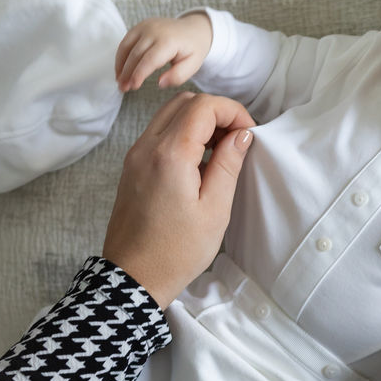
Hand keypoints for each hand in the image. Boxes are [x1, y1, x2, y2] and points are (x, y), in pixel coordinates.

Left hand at [102, 92, 253, 307]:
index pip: (203, 107)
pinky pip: (158, 134)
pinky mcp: (132, 167)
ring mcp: (135, 156)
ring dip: (198, 122)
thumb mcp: (214, 209)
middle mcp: (147, 147)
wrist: (134, 277)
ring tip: (220, 151)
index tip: (249, 133)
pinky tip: (199, 162)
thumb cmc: (175, 251)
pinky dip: (182, 134)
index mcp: (169, 155)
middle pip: (185, 102)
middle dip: (216, 112)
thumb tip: (242, 135)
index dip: (232, 111)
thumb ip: (228, 164)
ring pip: (169, 115)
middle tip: (237, 138)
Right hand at [115, 12, 213, 92]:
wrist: (193, 29)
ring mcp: (145, 26)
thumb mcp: (193, 65)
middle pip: (135, 54)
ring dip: (120, 66)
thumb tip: (160, 83)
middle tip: (123, 88)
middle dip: (127, 73)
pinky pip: (125, 42)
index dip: (138, 74)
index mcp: (169, 41)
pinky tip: (121, 70)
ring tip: (119, 82)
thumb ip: (178, 76)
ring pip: (126, 47)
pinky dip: (121, 57)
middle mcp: (154, 31)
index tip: (132, 86)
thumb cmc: (193, 50)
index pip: (149, 60)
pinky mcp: (139, 26)